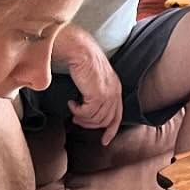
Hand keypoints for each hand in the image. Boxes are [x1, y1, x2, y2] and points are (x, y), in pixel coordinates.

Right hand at [58, 27, 123, 144]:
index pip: (117, 115)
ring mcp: (108, 93)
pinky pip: (87, 113)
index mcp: (115, 87)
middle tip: (76, 121)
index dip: (111, 130)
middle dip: (90, 125)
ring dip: (82, 117)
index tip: (104, 141)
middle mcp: (114, 91)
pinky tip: (71, 103)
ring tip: (73, 110)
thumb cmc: (82, 60)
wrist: (78, 49)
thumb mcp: (93, 79)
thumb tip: (88, 110)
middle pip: (106, 120)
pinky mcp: (98, 94)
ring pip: (96, 119)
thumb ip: (95, 93)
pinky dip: (78, 111)